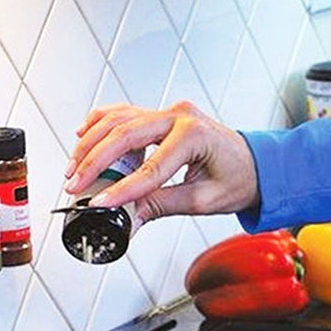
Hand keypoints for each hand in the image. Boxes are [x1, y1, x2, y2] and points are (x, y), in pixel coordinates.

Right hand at [64, 101, 259, 224]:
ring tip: (74, 167)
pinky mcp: (160, 116)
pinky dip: (100, 122)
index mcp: (195, 135)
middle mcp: (179, 116)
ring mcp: (168, 112)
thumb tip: (128, 218)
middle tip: (74, 184)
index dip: (120, 189)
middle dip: (94, 162)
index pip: (148, 168)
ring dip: (91, 142)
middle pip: (124, 136)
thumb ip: (161, 205)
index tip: (98, 204)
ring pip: (117, 120)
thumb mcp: (203, 200)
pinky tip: (83, 134)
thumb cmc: (239, 178)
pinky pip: (123, 113)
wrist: (257, 164)